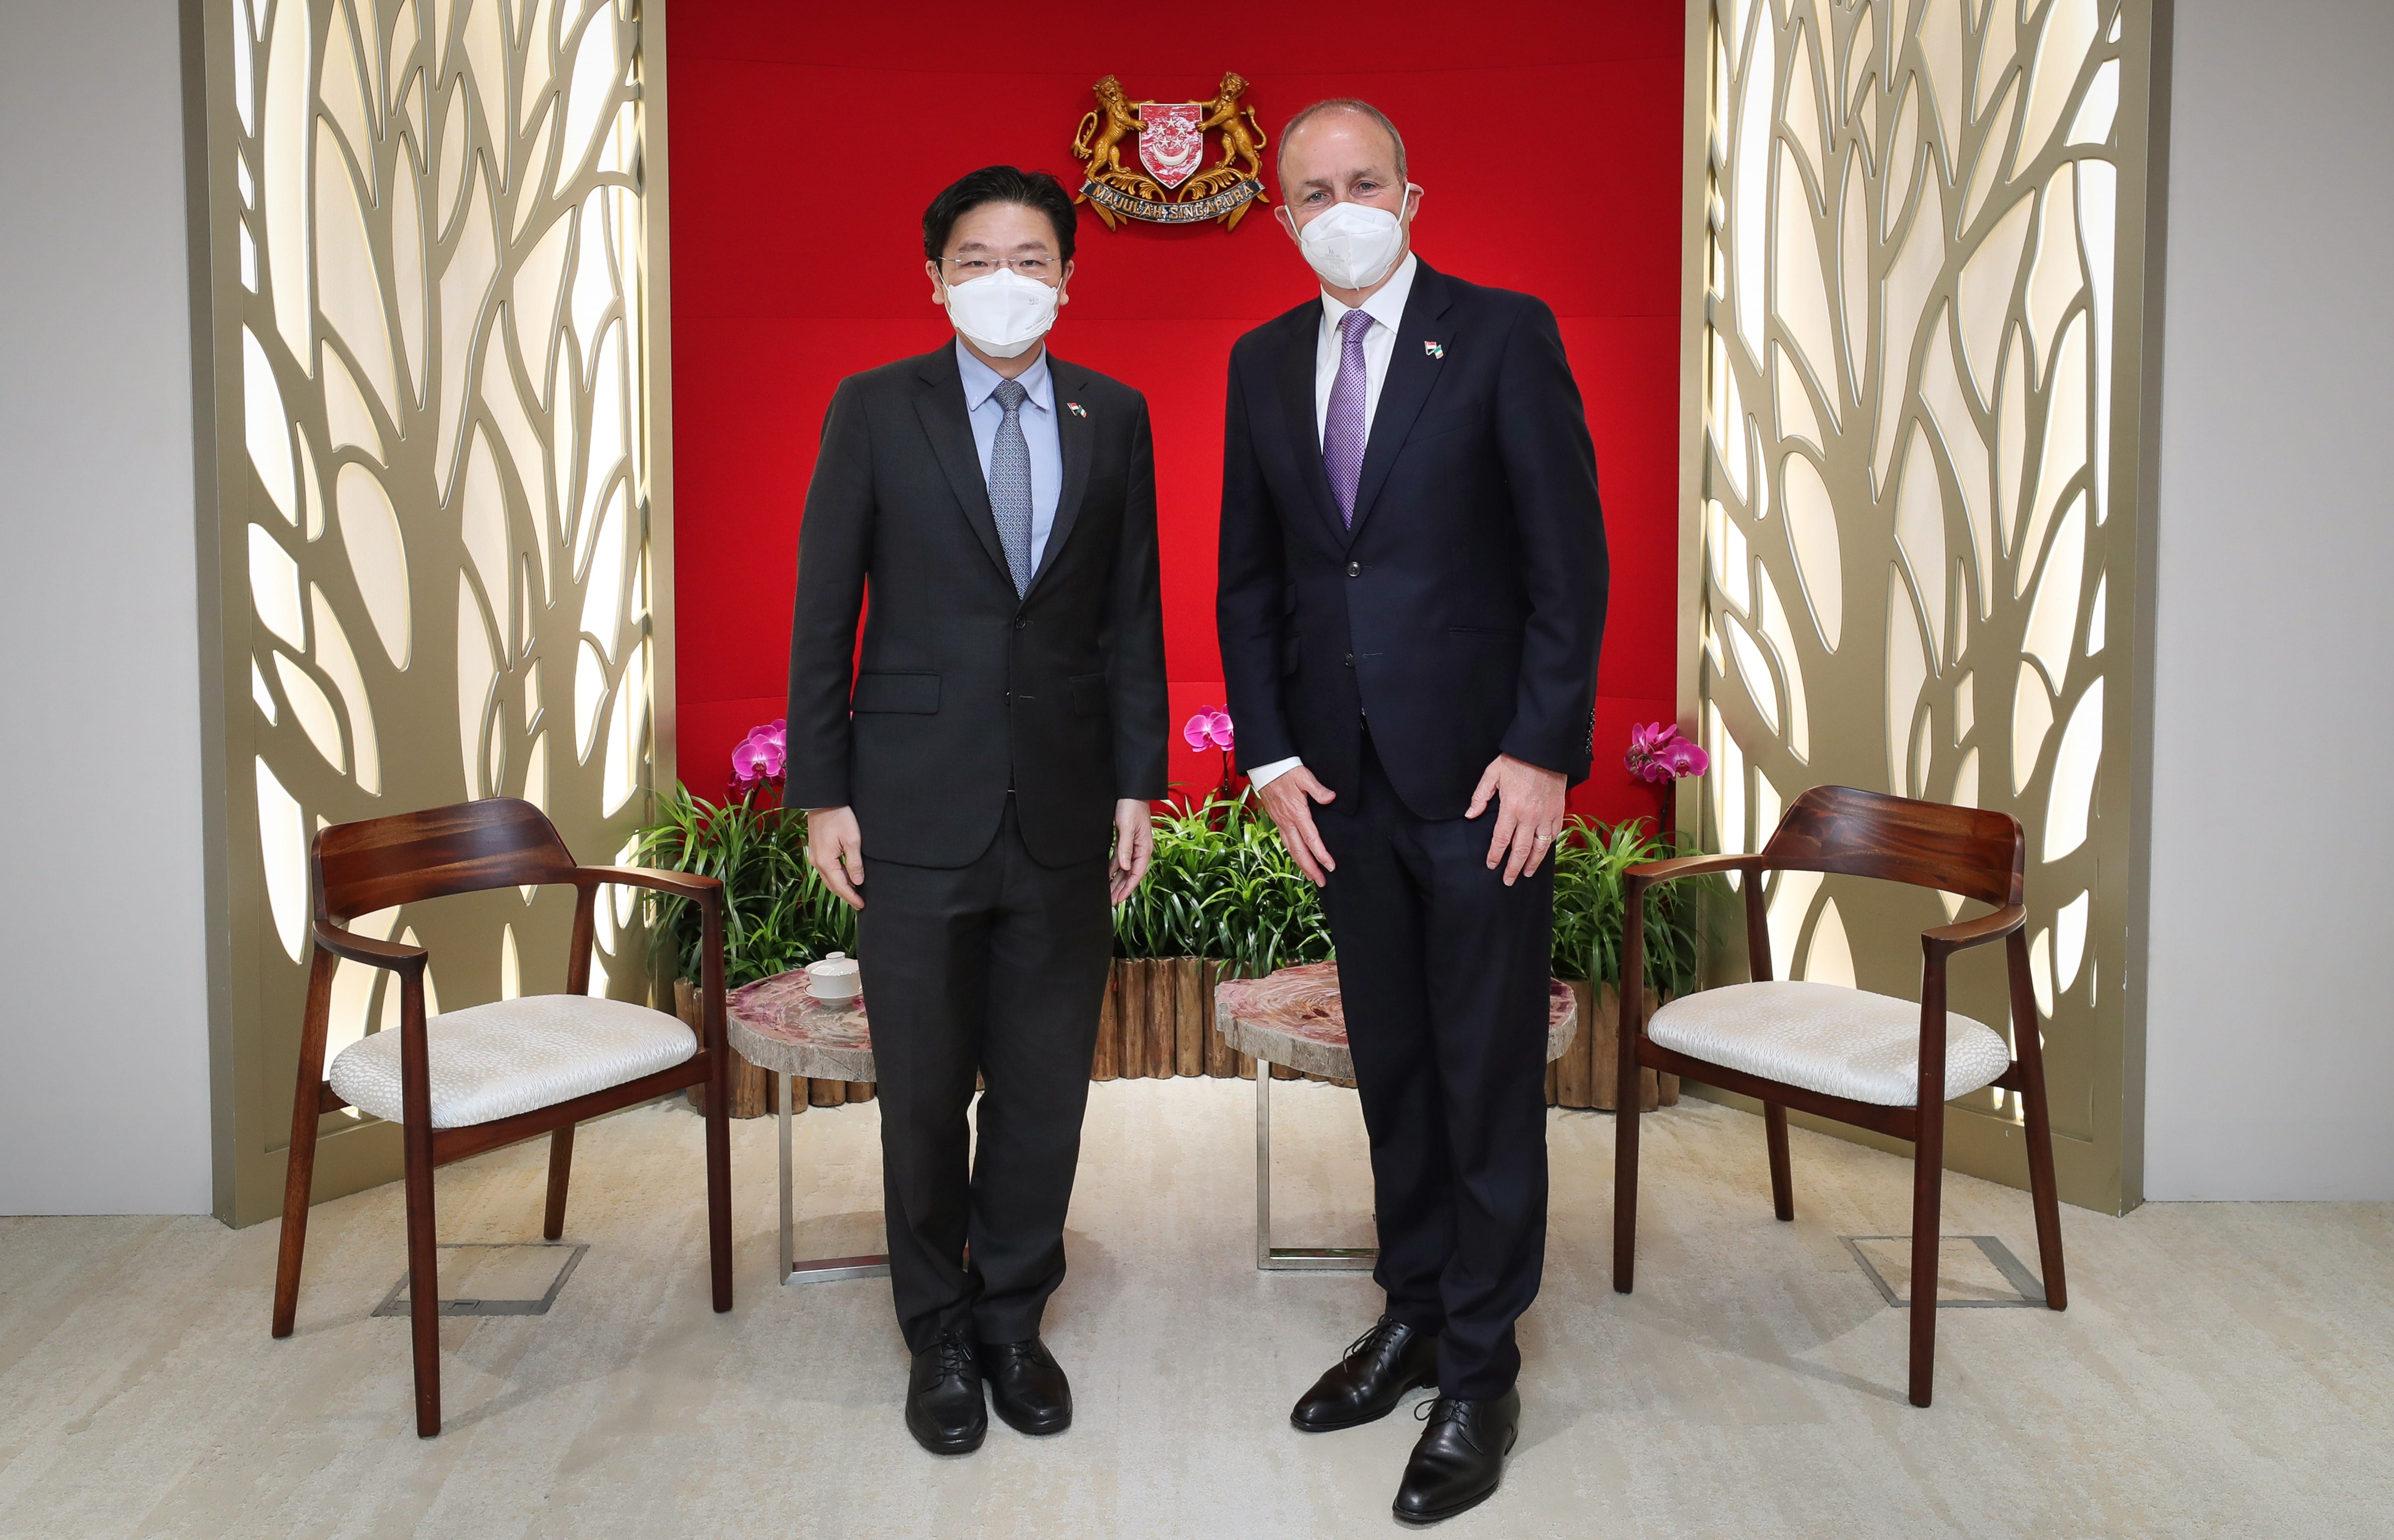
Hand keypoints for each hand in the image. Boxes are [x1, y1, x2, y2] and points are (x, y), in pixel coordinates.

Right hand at [805, 805, 865, 909]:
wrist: (823, 800)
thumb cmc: (839, 817)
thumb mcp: (852, 840)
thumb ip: (854, 863)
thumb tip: (857, 882)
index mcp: (826, 861)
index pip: (840, 886)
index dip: (851, 897)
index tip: (862, 905)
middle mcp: (817, 862)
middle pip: (832, 885)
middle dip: (846, 896)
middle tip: (858, 904)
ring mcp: (814, 856)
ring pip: (828, 878)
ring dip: (840, 887)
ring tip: (853, 894)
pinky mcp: (816, 850)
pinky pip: (826, 870)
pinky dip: (836, 877)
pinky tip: (845, 877)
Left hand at [1110, 798, 1153, 904]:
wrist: (1131, 793)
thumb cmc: (1132, 808)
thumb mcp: (1128, 828)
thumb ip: (1126, 848)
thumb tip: (1124, 867)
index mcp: (1144, 849)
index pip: (1136, 873)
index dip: (1128, 888)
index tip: (1119, 899)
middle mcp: (1140, 850)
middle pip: (1130, 875)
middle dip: (1121, 889)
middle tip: (1111, 902)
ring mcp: (1133, 847)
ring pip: (1124, 869)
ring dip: (1116, 881)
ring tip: (1108, 893)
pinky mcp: (1125, 841)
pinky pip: (1119, 859)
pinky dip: (1113, 869)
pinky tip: (1107, 876)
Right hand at [1257, 765, 1337, 885]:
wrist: (1265, 766)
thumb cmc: (1285, 770)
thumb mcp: (1304, 776)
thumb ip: (1318, 789)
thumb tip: (1331, 798)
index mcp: (1296, 813)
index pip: (1311, 839)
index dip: (1321, 855)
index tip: (1330, 866)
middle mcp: (1287, 821)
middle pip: (1299, 851)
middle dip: (1310, 868)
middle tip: (1321, 882)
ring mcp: (1280, 821)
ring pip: (1290, 848)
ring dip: (1301, 864)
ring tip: (1311, 876)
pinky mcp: (1277, 819)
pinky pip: (1285, 840)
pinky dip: (1293, 852)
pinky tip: (1298, 857)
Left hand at [1464, 754, 1566, 885]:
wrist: (1545, 750)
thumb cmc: (1517, 760)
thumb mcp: (1492, 774)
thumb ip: (1480, 796)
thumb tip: (1470, 815)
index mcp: (1511, 808)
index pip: (1501, 839)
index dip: (1495, 855)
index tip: (1491, 865)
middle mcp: (1529, 816)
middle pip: (1521, 849)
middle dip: (1514, 867)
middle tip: (1509, 880)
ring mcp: (1546, 815)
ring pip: (1540, 847)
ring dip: (1533, 863)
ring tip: (1527, 873)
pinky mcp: (1558, 811)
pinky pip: (1554, 834)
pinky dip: (1548, 846)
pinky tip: (1543, 853)